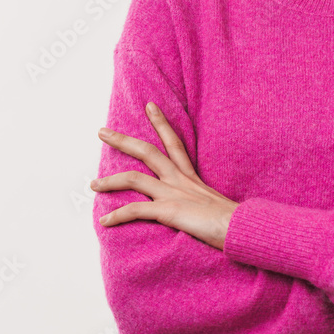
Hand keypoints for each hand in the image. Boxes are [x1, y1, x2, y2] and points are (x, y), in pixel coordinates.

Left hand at [92, 102, 238, 250]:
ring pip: (134, 178)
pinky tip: (104, 222)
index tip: (150, 105)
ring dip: (109, 181)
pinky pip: (135, 211)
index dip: (161, 123)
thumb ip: (201, 202)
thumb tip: (196, 210)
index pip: (173, 142)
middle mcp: (179, 180)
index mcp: (190, 176)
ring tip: (92, 185)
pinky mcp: (169, 210)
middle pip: (146, 151)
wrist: (241, 228)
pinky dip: (117, 216)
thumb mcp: (215, 205)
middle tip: (101, 131)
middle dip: (122, 140)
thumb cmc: (233, 221)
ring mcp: (173, 193)